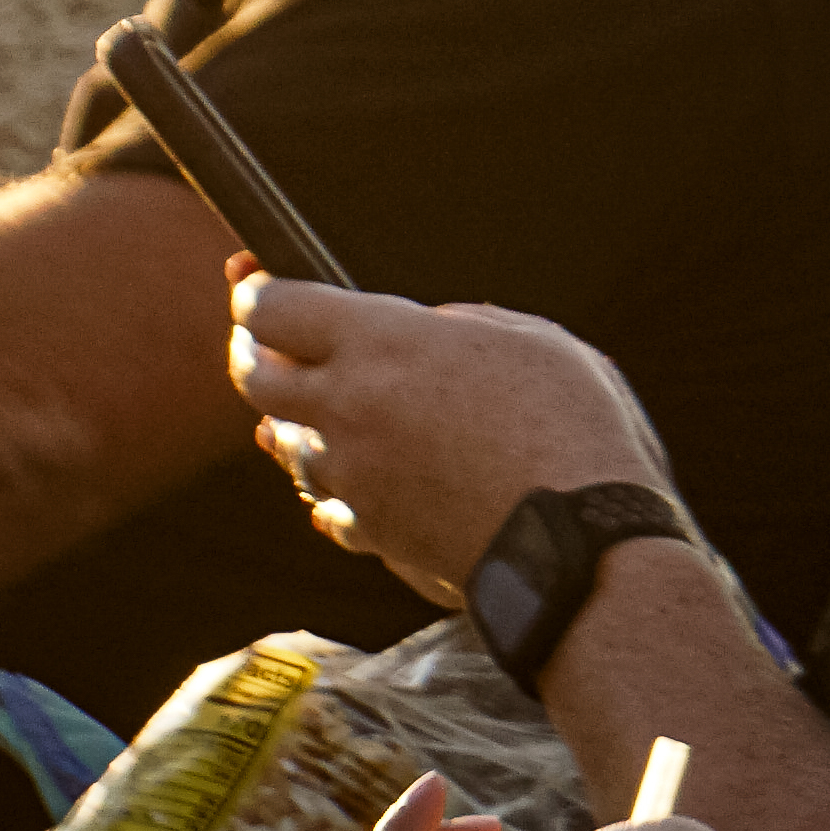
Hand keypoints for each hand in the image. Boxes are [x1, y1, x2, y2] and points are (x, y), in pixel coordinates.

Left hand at [229, 278, 671, 608]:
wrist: (578, 543)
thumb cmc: (569, 427)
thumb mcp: (528, 340)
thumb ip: (462, 325)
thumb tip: (432, 331)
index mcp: (383, 342)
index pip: (276, 310)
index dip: (255, 295)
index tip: (254, 287)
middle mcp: (350, 407)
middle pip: (256, 379)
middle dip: (251, 353)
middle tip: (258, 343)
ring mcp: (355, 476)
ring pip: (290, 446)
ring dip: (293, 424)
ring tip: (303, 412)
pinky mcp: (372, 533)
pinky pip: (329, 506)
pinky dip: (331, 488)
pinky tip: (345, 481)